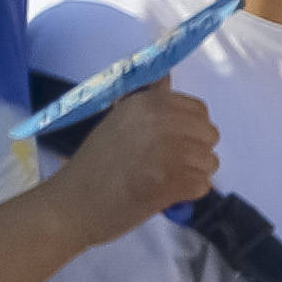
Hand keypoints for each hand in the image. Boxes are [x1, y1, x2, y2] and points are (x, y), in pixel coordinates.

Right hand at [47, 83, 220, 244]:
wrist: (72, 206)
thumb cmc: (93, 167)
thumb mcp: (117, 122)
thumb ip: (147, 102)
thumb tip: (165, 75)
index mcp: (146, 103)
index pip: (198, 110)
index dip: (189, 129)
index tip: (168, 143)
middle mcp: (160, 120)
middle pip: (210, 134)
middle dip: (194, 152)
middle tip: (164, 165)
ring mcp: (168, 151)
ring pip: (210, 162)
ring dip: (191, 175)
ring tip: (161, 181)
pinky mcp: (172, 181)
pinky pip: (202, 185)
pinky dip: (186, 194)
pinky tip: (163, 195)